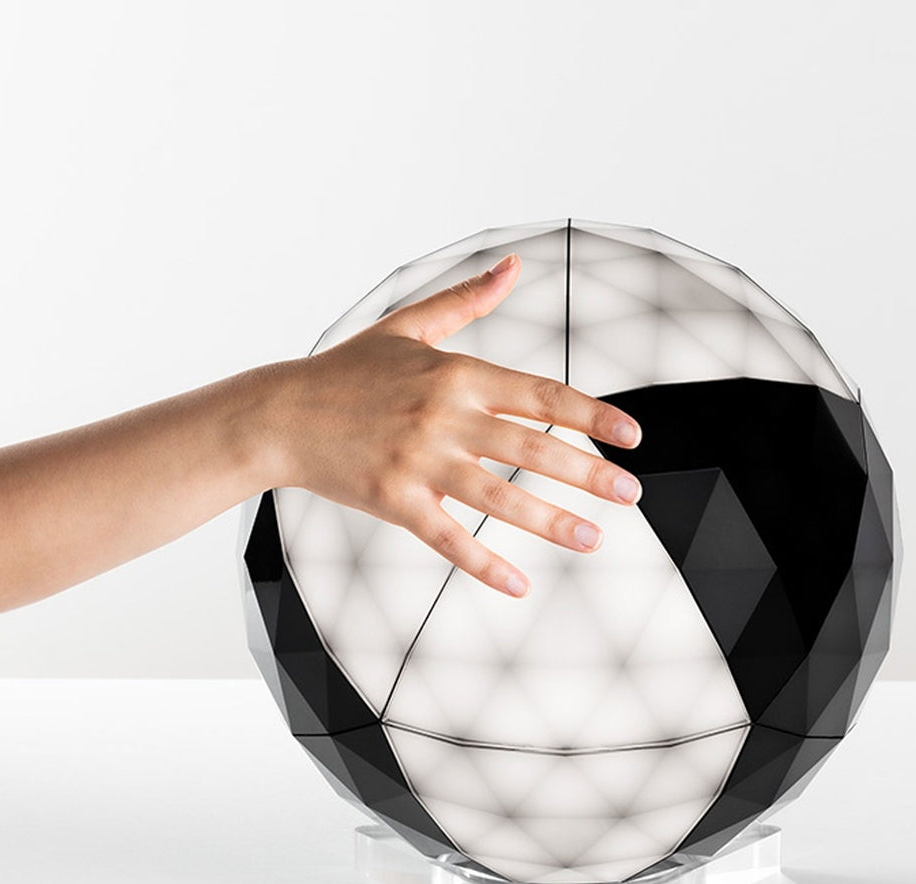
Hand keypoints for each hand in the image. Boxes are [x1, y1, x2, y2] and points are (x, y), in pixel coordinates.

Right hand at [263, 253, 643, 598]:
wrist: (283, 413)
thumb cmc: (347, 371)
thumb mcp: (408, 326)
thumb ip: (466, 299)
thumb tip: (514, 266)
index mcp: (454, 374)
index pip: (540, 395)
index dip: (592, 416)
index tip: (632, 437)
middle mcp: (443, 417)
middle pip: (532, 448)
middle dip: (589, 473)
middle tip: (631, 495)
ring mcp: (418, 462)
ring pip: (499, 497)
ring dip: (552, 522)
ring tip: (594, 539)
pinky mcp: (393, 501)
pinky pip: (447, 538)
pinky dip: (484, 563)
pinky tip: (518, 585)